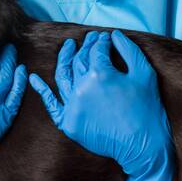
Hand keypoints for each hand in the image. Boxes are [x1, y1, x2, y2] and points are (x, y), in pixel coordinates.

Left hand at [28, 30, 175, 180]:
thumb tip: (115, 34)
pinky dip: (41, 90)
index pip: (96, 50)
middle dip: (85, 46)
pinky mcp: (69, 123)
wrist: (143, 146)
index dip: (101, 41)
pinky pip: (51, 104)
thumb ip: (129, 50)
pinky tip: (33, 78)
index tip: (104, 37)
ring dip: (64, 59)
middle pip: (79, 60)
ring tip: (67, 47)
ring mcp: (72, 106)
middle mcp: (81, 88)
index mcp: (100, 74)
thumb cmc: (147, 109)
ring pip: (63, 76)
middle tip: (90, 39)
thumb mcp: (144, 74)